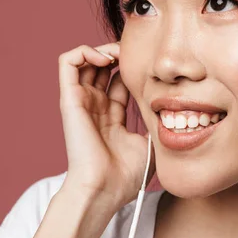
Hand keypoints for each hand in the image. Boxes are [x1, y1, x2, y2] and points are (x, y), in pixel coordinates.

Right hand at [57, 42, 154, 209]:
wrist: (105, 188)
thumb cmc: (125, 174)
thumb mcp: (150, 144)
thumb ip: (154, 125)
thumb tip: (171, 112)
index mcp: (111, 116)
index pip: (118, 81)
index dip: (132, 69)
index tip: (149, 67)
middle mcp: (94, 106)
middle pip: (101, 68)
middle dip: (117, 55)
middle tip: (133, 55)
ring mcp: (81, 101)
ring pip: (83, 60)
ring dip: (101, 49)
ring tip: (117, 54)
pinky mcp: (70, 98)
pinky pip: (67, 62)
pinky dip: (84, 51)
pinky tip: (105, 58)